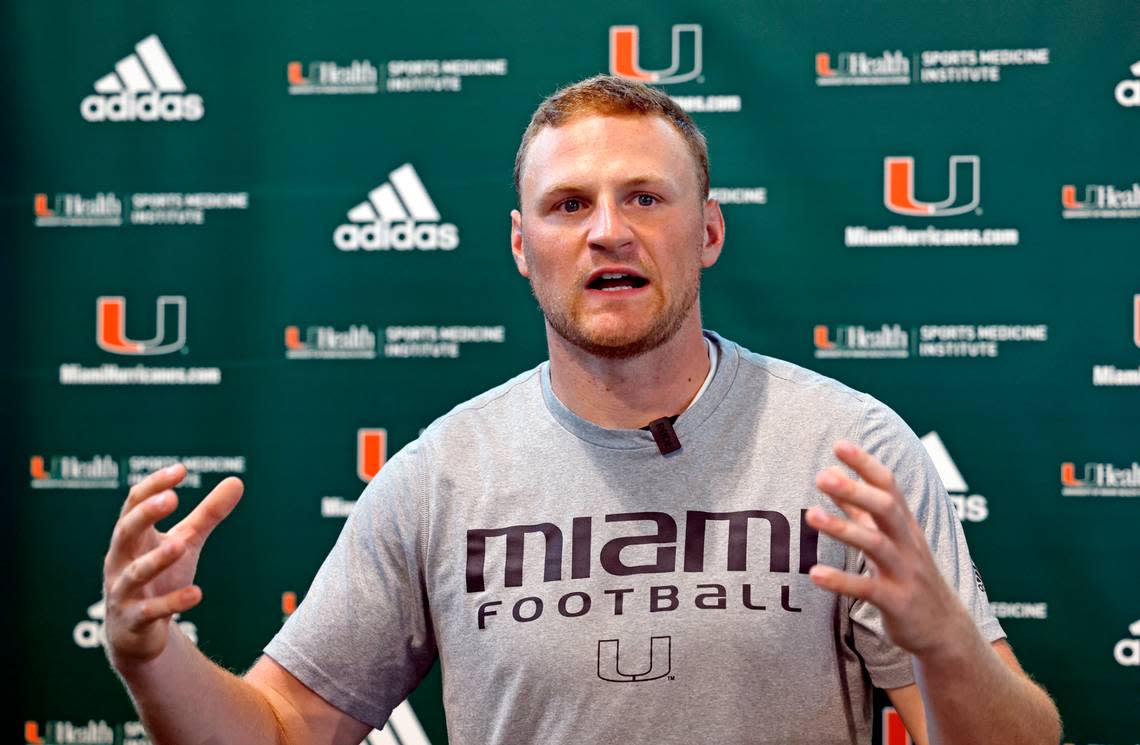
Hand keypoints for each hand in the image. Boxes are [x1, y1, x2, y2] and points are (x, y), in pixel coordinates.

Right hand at [102, 464, 242, 668]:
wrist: (136, 634)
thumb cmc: (159, 578)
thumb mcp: (185, 542)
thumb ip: (207, 514)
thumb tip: (237, 481)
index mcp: (132, 538)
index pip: (135, 504)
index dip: (154, 486)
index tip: (181, 469)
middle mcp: (121, 561)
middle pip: (125, 532)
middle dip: (145, 515)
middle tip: (170, 498)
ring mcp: (123, 592)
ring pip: (135, 573)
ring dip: (156, 559)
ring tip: (180, 545)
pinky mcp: (134, 621)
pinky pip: (151, 611)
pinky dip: (173, 603)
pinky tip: (196, 594)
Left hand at [805, 440, 969, 655]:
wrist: (944, 629)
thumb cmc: (910, 575)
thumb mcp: (889, 539)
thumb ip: (860, 510)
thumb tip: (833, 475)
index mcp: (905, 524)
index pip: (889, 486)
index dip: (866, 465)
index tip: (839, 445)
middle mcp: (908, 543)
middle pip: (886, 509)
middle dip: (855, 490)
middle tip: (822, 476)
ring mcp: (905, 572)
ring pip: (876, 544)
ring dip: (842, 528)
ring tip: (809, 515)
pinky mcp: (897, 602)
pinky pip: (868, 589)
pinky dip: (841, 581)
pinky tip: (814, 574)